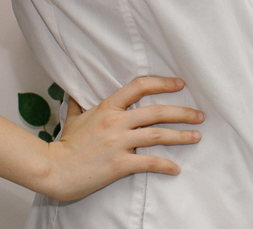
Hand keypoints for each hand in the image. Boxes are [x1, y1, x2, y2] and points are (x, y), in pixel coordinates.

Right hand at [36, 76, 202, 201]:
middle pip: (157, 111)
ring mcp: (119, 142)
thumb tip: (78, 91)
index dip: (162, 82)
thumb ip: (79, 103)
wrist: (53, 169)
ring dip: (181, 136)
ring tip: (197, 137)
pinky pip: (149, 162)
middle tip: (200, 115)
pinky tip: (176, 168)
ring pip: (158, 134)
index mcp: (108, 108)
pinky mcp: (119, 164)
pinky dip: (165, 165)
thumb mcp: (73, 117)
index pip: (139, 86)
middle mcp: (116, 122)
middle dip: (182, 112)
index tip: (180, 84)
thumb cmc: (63, 145)